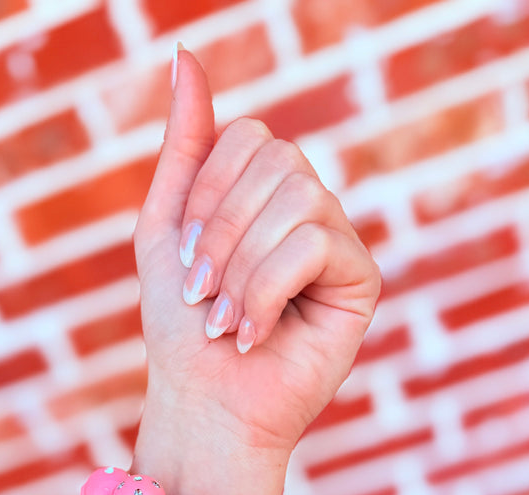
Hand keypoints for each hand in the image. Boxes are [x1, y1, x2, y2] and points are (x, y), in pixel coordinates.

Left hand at [133, 49, 380, 460]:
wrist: (201, 404)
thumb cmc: (180, 329)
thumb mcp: (166, 228)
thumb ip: (184, 146)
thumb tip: (187, 54)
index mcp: (264, 194)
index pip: (250, 137)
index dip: (207, 194)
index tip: (185, 263)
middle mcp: (308, 209)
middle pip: (278, 159)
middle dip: (222, 232)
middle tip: (201, 297)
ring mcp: (339, 242)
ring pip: (299, 198)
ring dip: (241, 268)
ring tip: (226, 322)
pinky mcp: (362, 281)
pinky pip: (316, 241)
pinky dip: (269, 289)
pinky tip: (256, 334)